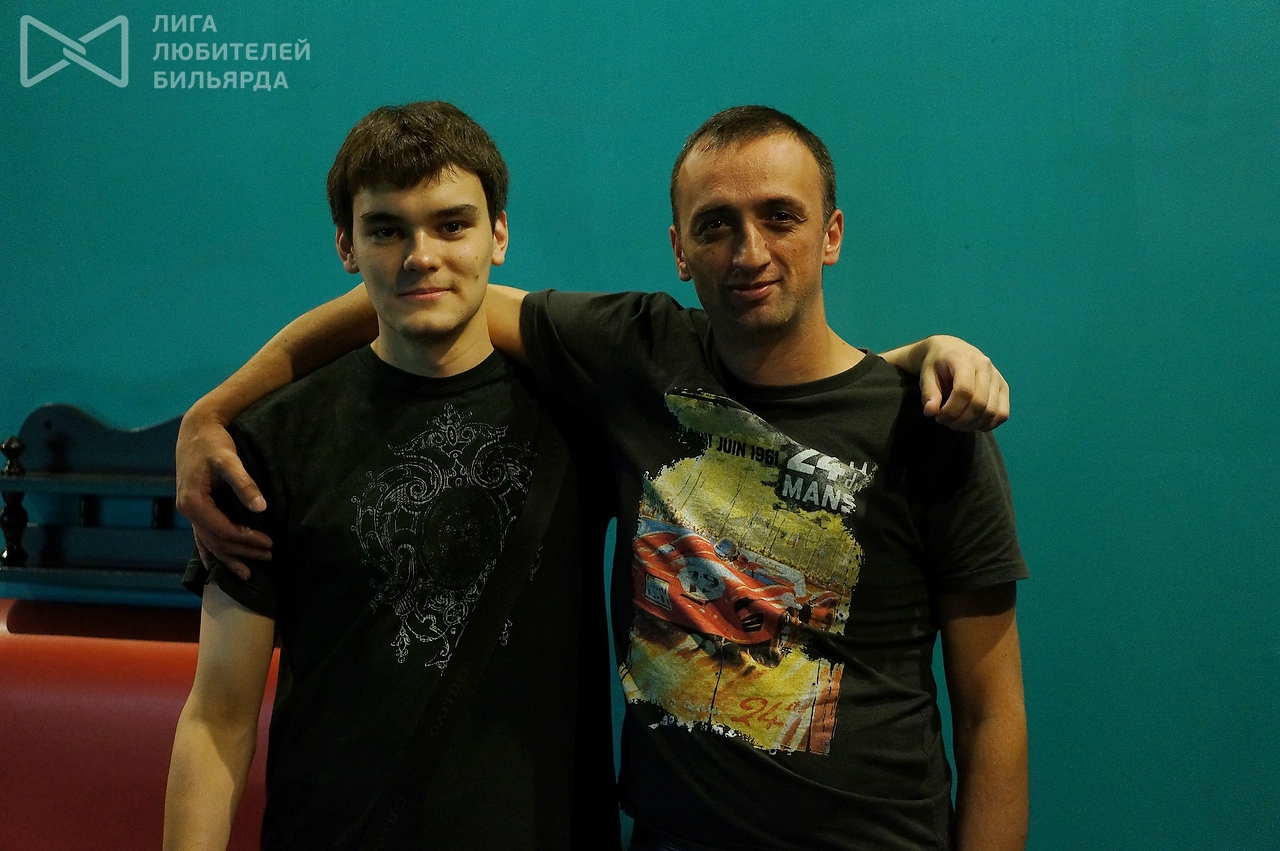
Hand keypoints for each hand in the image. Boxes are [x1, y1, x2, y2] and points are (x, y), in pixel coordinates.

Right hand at [175, 408, 271, 578]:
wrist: (196, 428)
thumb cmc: (214, 442)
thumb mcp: (229, 459)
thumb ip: (244, 483)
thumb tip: (261, 508)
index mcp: (194, 502)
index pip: (223, 530)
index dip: (246, 540)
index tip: (269, 543)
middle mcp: (187, 510)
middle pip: (216, 540)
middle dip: (242, 552)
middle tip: (268, 556)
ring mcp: (188, 511)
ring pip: (208, 542)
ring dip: (228, 558)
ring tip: (248, 574)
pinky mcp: (193, 507)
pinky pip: (200, 535)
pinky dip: (209, 551)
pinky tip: (213, 566)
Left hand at [919, 336, 1009, 430]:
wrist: (951, 350)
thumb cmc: (937, 365)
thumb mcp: (926, 375)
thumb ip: (929, 393)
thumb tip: (930, 412)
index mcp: (964, 359)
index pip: (964, 390)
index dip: (951, 410)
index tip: (938, 417)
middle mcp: (985, 366)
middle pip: (979, 404)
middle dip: (960, 420)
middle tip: (946, 422)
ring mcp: (997, 377)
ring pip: (992, 411)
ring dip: (973, 425)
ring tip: (957, 423)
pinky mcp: (1003, 388)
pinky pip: (1002, 414)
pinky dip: (987, 424)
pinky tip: (972, 424)